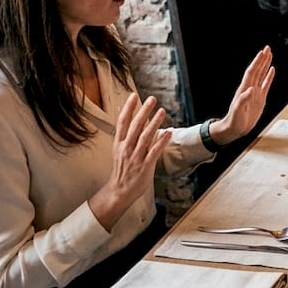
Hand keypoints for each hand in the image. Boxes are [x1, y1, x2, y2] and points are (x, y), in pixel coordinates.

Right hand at [89, 93, 171, 230]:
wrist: (119, 191)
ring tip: (162, 111)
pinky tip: (168, 132)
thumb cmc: (122, 170)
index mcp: (119, 143)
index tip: (133, 95)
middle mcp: (126, 148)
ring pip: (146, 136)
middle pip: (135, 126)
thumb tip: (136, 122)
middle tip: (152, 99)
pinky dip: (162, 141)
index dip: (128, 108)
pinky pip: (155, 151)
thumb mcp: (119, 152)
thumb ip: (127, 137)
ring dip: (154, 122)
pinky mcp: (145, 166)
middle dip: (144, 111)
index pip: (122, 122)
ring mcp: (136, 157)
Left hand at [207, 46, 275, 144]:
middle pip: (257, 70)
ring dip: (265, 64)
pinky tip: (271, 71)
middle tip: (267, 48)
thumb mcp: (238, 111)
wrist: (234, 129)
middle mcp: (250, 89)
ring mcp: (255, 93)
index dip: (257, 63)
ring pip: (261, 75)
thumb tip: (251, 89)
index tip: (262, 53)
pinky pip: (265, 85)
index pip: (252, 72)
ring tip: (270, 55)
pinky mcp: (259, 99)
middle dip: (262, 59)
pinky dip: (269, 77)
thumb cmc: (234, 122)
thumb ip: (243, 100)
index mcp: (245, 90)